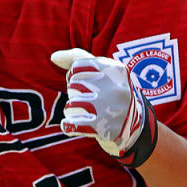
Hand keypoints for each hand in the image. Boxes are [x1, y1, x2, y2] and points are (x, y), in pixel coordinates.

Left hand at [51, 48, 157, 166]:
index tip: (88, 83)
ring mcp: (112, 109)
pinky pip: (72, 124)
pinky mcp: (105, 129)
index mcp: (116, 69)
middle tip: (89, 99)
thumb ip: (76, 58)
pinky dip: (68, 125)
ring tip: (85, 112)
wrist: (132, 125)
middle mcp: (117, 87)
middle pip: (74, 85)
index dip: (76, 76)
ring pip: (71, 105)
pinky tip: (72, 125)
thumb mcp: (101, 69)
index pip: (77, 68)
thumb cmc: (109, 91)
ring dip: (72, 110)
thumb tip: (54, 57)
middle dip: (75, 93)